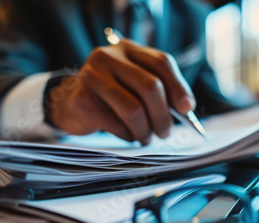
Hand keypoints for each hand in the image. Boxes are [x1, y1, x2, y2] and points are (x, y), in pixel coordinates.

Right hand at [46, 39, 194, 144]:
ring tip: (146, 138)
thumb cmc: (112, 96)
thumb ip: (159, 90)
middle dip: (163, 116)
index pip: (161, 62)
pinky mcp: (82, 99)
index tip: (187, 109)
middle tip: (165, 132)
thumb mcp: (134, 84)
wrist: (71, 103)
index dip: (178, 87)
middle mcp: (108, 56)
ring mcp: (92, 76)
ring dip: (145, 130)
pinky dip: (127, 135)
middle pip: (149, 86)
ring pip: (133, 109)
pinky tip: (127, 135)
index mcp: (127, 49)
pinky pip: (116, 124)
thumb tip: (186, 108)